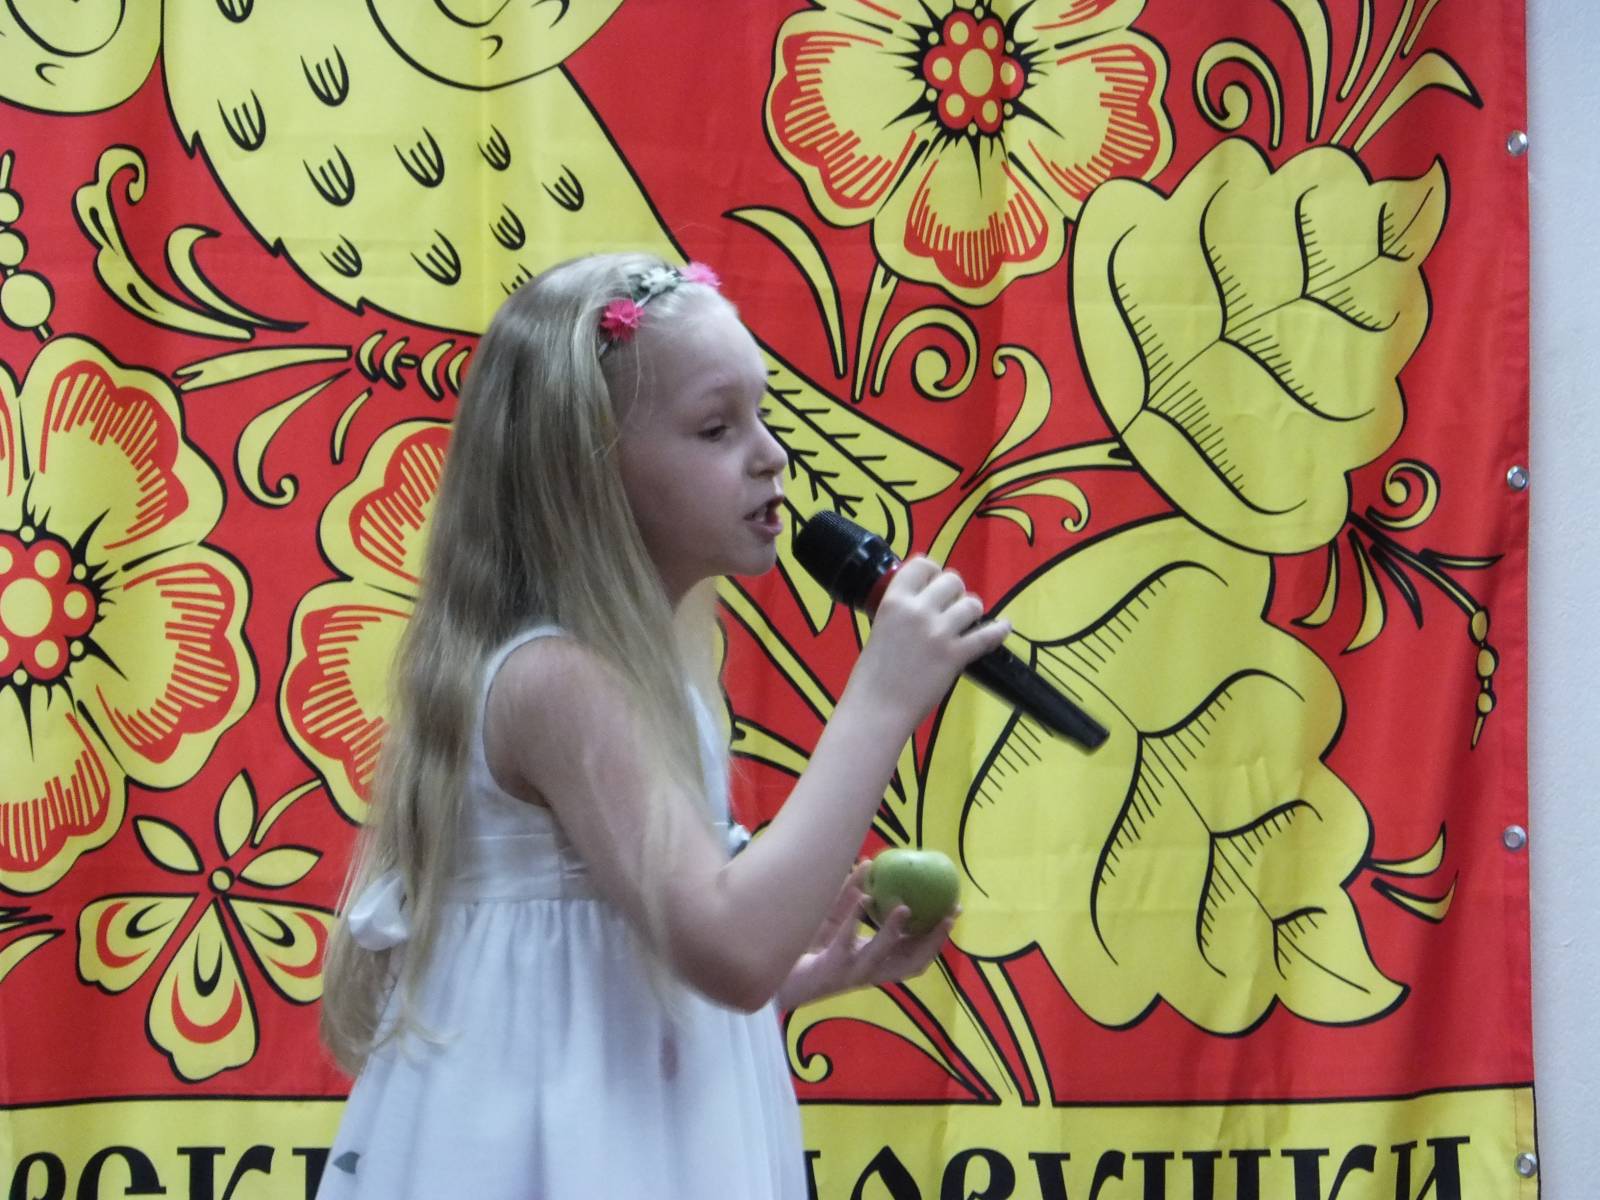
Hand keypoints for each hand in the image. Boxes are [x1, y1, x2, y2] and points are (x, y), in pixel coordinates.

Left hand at [775, 861, 957, 1008]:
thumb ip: (852, 892)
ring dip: (894, 932)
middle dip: (933, 940)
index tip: (954, 909)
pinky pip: (846, 942)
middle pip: (912, 963)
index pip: (917, 954)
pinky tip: (863, 898)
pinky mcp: (830, 968)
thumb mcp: (833, 914)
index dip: (939, 936)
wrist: (772, 971)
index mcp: (877, 961)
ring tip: (906, 908)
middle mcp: (869, 972)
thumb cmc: (804, 943)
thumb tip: (870, 862)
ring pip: (882, 957)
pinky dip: (855, 918)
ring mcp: (851, 973)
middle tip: (946, 914)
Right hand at [847, 556, 1011, 726]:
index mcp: (894, 601)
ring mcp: (939, 632)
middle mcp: (919, 610)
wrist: (877, 707)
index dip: (932, 571)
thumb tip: (925, 601)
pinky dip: (999, 631)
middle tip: (950, 607)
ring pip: (972, 604)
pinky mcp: (956, 655)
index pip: (922, 565)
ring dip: (971, 611)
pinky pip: (987, 635)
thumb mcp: (880, 628)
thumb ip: (901, 611)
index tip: (934, 582)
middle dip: (955, 591)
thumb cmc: (871, 674)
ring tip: (966, 622)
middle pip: (952, 580)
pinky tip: (1004, 628)